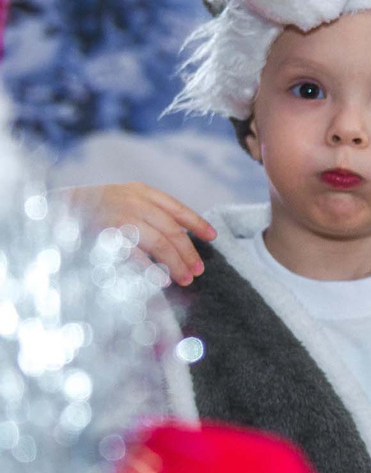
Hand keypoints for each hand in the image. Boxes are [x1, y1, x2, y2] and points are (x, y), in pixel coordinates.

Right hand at [58, 184, 213, 285]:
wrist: (56, 207)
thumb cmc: (95, 207)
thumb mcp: (124, 198)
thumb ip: (150, 210)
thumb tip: (181, 233)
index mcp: (142, 192)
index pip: (178, 209)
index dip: (198, 223)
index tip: (213, 237)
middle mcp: (135, 202)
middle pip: (173, 230)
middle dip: (188, 252)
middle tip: (198, 270)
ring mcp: (121, 218)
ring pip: (160, 243)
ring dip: (175, 263)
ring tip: (185, 278)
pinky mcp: (107, 235)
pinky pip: (135, 256)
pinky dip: (150, 269)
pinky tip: (162, 281)